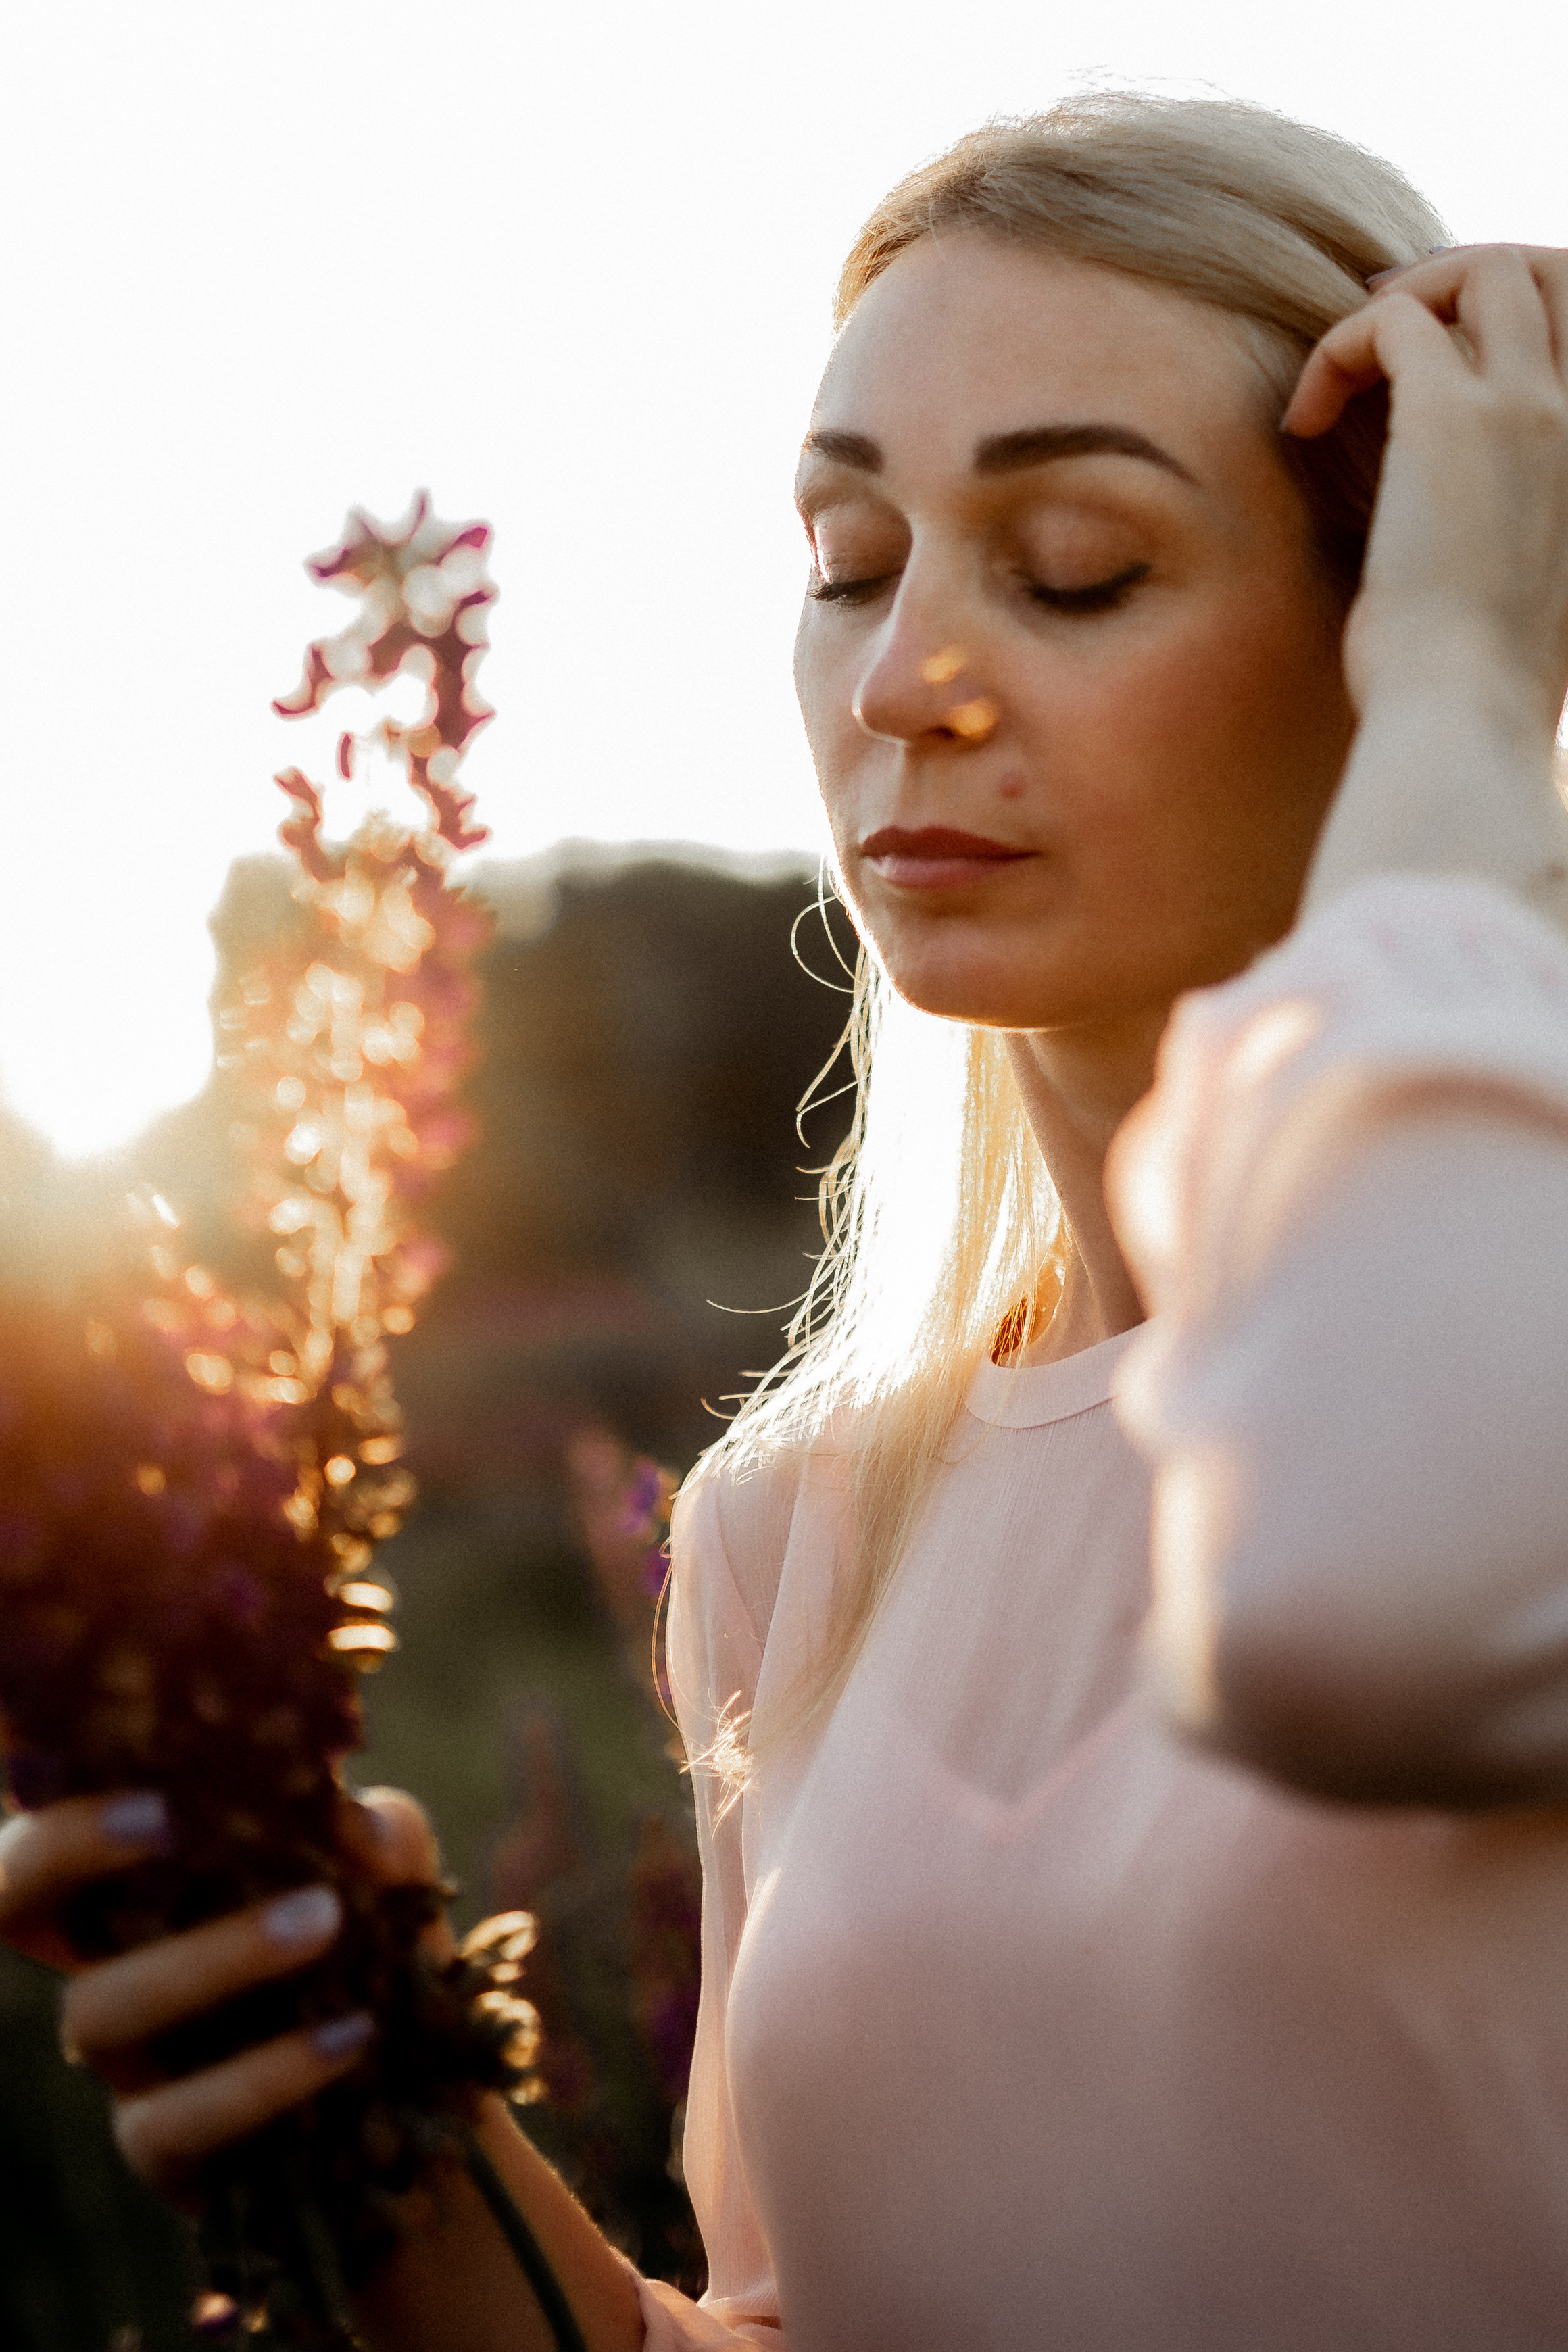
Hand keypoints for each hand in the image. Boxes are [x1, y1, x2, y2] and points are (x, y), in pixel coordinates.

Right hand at [0, 1785, 441, 2198]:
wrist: (428, 2108)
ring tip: (323, 1919)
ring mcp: (125, 2064)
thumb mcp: (390, 1883)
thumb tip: (352, 1818)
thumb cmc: (384, 1964)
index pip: (53, 1833)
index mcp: (150, 1883)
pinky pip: (176, 2120)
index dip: (48, 1801)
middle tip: (163, 1817)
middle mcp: (111, 1963)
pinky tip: (351, 2035)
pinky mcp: (162, 2152)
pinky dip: (267, 2073)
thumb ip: (373, 1836)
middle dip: (64, 1848)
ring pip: (98, 2009)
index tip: (116, 1753)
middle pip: (15, 1904)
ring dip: (211, 1956)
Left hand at [1286, 245, 1567, 740]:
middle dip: (1462, 281)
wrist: (1465, 715)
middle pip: (1549, 269)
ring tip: (1340, 375)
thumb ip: (1520, 521)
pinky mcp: (1445, 417)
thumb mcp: (1529, 586)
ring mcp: (1526, 406)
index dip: (1517, 313)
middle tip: (1384, 339)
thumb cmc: (1484, 681)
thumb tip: (1475, 508)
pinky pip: (1388, 318)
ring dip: (1402, 299)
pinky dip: (1337, 349)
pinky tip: (1304, 424)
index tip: (1439, 352)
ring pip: (1482, 268)